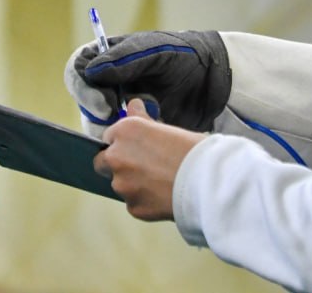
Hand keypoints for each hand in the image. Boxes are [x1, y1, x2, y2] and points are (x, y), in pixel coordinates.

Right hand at [65, 30, 231, 133]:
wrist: (213, 77)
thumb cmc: (182, 55)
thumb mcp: (154, 52)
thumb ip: (124, 60)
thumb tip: (91, 71)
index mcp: (106, 59)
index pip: (78, 74)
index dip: (85, 91)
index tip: (104, 106)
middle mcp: (107, 84)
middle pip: (86, 105)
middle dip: (99, 117)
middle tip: (122, 123)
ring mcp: (120, 107)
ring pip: (101, 127)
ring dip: (117, 134)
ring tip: (145, 129)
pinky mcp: (136, 130)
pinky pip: (123, 142)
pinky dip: (134, 143)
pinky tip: (153, 135)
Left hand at [94, 99, 206, 220]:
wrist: (209, 181)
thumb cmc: (193, 150)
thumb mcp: (167, 127)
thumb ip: (143, 120)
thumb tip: (133, 105)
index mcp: (125, 131)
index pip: (109, 136)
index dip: (123, 143)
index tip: (135, 148)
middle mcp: (117, 156)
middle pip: (102, 161)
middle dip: (116, 164)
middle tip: (140, 166)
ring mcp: (123, 184)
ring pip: (119, 184)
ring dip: (132, 184)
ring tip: (159, 182)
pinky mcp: (133, 207)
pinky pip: (133, 203)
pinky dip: (144, 201)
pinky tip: (163, 196)